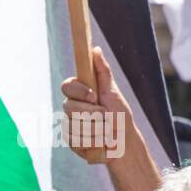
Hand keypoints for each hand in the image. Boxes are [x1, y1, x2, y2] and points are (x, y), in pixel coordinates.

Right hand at [60, 46, 141, 162]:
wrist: (123, 141)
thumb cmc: (120, 115)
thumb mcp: (113, 92)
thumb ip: (102, 72)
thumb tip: (95, 49)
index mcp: (80, 93)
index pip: (66, 86)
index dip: (79, 92)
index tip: (94, 97)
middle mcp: (71, 107)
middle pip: (68, 107)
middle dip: (91, 114)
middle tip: (105, 117)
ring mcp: (69, 124)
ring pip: (72, 125)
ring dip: (94, 129)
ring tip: (105, 131)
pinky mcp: (70, 140)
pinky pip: (73, 140)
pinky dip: (90, 141)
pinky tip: (98, 141)